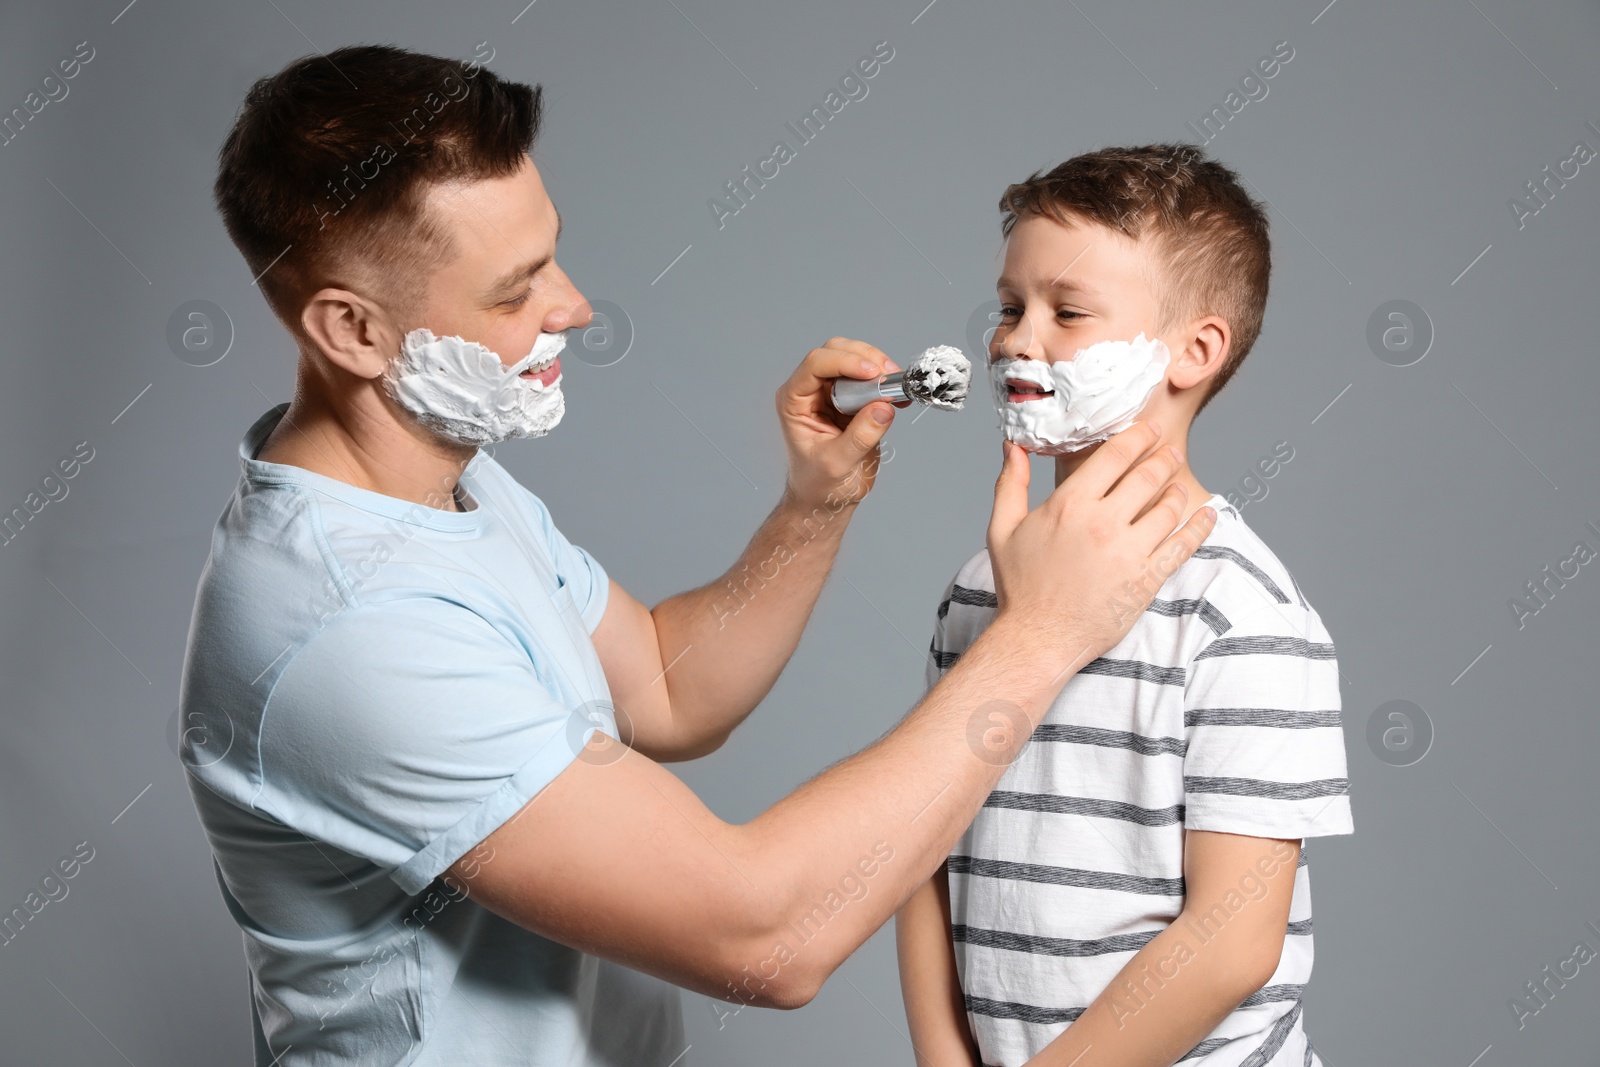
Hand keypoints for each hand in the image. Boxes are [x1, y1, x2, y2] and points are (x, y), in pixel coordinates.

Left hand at [776, 337, 900, 508]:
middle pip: (836, 351)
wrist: (826, 497)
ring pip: (855, 358)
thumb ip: (860, 436)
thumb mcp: (837, 464)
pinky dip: (887, 382)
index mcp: (794, 401)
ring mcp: (832, 392)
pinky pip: (870, 378)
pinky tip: (899, 398)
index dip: (845, 362)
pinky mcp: (853, 398)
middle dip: (865, 359)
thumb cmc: (820, 483)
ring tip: (896, 390)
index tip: (873, 374)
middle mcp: (810, 390)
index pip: (815, 365)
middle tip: (888, 378)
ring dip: (879, 368)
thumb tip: (883, 408)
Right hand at [986, 421, 1215, 663]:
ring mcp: (1129, 551)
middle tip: (1173, 452)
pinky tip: (1208, 515)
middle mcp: (1103, 522)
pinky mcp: (1147, 579)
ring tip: (1180, 485)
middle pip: (1148, 475)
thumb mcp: (1003, 529)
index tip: (1150, 429)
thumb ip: (1010, 484)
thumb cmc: (1020, 586)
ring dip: (1179, 489)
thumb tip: (1013, 447)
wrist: (1038, 638)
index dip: (1138, 436)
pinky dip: (1200, 526)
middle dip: (1165, 458)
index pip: (1115, 455)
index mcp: (1070, 504)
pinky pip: (1184, 545)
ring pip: (1169, 507)